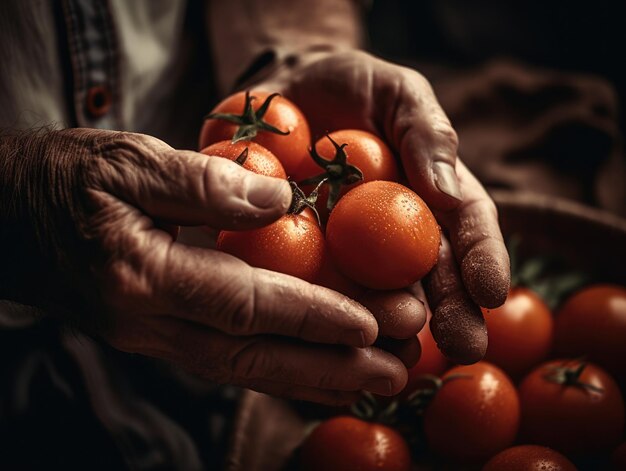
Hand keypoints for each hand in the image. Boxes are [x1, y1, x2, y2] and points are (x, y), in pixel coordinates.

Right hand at [1, 128, 420, 403]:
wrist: (10, 218)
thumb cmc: (66, 180)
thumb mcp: (128, 160)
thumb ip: (202, 182)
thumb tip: (281, 201)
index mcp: (141, 276)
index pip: (243, 304)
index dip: (311, 315)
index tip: (372, 324)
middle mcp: (150, 323)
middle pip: (253, 358)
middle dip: (329, 368)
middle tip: (397, 371)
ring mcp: (154, 337)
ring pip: (244, 371)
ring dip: (313, 379)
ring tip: (376, 380)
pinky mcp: (160, 334)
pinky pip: (228, 361)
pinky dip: (279, 370)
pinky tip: (319, 372)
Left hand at [253, 49, 510, 362]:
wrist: (280, 89)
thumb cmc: (348, 87)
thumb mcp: (396, 92)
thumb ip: (426, 131)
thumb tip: (447, 191)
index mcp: (428, 199)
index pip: (466, 232)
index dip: (483, 262)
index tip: (492, 293)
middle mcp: (391, 236)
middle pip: (426, 281)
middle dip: (448, 315)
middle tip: (460, 345)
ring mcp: (343, 252)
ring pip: (370, 299)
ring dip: (387, 330)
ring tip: (398, 355)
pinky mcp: (292, 259)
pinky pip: (305, 291)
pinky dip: (317, 318)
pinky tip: (324, 343)